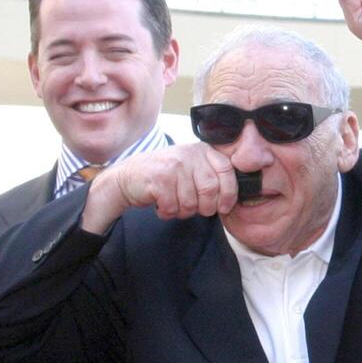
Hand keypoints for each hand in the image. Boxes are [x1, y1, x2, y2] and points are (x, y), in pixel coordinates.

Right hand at [82, 144, 237, 233]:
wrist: (127, 178)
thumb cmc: (165, 177)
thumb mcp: (192, 168)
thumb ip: (212, 175)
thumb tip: (234, 197)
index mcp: (202, 150)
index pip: (227, 170)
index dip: (229, 192)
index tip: (225, 207)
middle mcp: (189, 154)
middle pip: (211, 189)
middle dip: (205, 207)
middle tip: (194, 208)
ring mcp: (173, 165)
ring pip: (191, 202)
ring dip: (183, 211)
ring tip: (174, 203)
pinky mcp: (158, 179)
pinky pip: (173, 206)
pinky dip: (168, 212)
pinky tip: (161, 204)